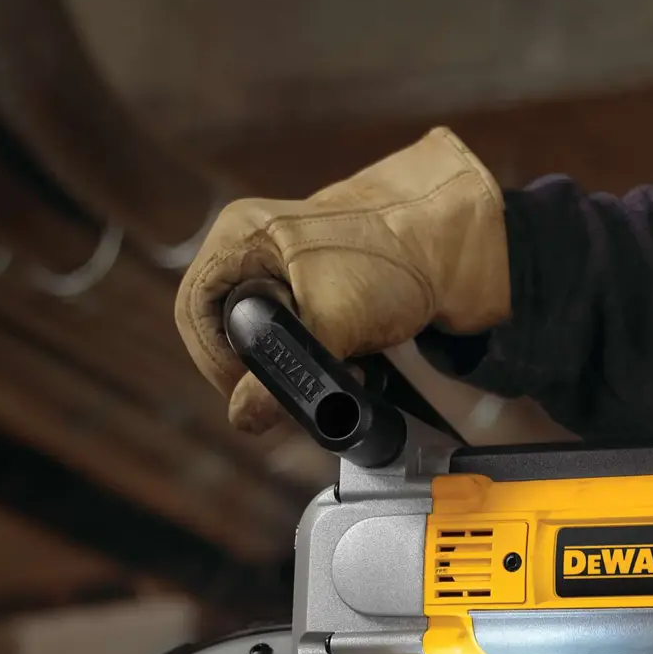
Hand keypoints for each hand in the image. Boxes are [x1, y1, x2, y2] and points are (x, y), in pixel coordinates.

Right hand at [175, 128, 509, 433]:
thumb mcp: (333, 322)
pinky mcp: (318, 292)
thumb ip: (285, 373)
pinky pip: (302, 336)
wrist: (458, 249)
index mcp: (243, 236)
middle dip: (261, 370)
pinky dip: (326, 359)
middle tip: (289, 397)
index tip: (245, 392)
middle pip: (227, 328)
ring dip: (300, 368)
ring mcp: (286, 269)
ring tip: (341, 372)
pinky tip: (356, 365)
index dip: (213, 360)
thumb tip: (244, 417)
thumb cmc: (394, 258)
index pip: (194, 309)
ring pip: (267, 338)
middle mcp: (256, 247)